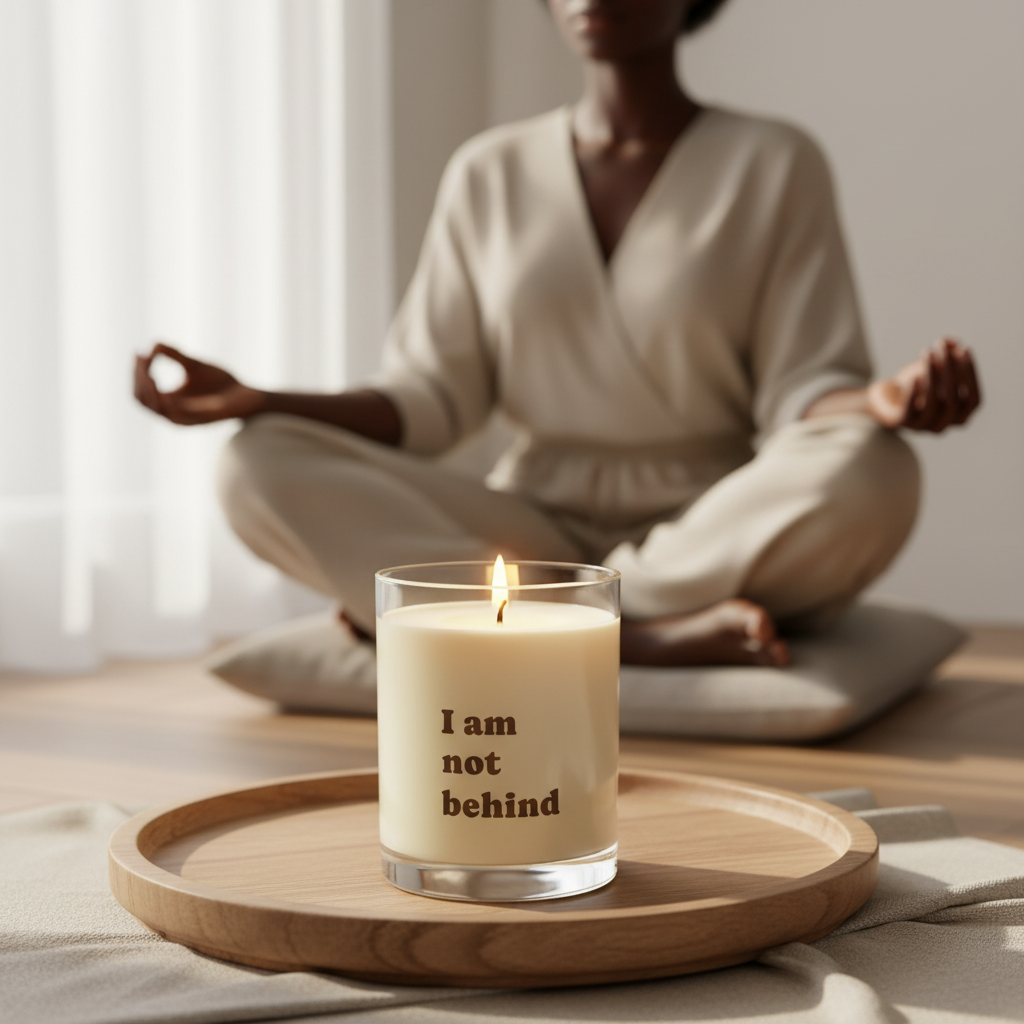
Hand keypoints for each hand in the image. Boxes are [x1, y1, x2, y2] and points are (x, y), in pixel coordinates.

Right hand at [133, 343, 264, 424]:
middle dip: (139, 379)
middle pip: (142, 399)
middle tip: (143, 359)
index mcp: (168, 401)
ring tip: (150, 372)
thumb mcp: (193, 365)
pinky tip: (163, 387)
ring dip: (149, 390)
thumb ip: (174, 355)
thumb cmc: (221, 382)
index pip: (141, 390)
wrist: (247, 395)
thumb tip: (153, 344)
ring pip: (155, 408)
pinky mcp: (199, 421)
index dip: (136, 373)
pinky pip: (176, 414)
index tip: (139, 353)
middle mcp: (172, 412)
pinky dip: (166, 401)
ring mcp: (185, 419)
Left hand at [866, 338, 980, 431]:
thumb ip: (948, 353)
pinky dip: (913, 395)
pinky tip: (914, 377)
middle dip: (949, 371)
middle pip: (953, 401)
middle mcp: (944, 425)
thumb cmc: (918, 382)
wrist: (886, 398)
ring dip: (931, 376)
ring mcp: (922, 427)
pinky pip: (909, 412)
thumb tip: (953, 342)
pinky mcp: (901, 424)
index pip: (973, 400)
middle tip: (941, 346)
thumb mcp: (936, 365)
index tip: (965, 349)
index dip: (971, 375)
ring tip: (927, 352)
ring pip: (932, 404)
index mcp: (959, 416)